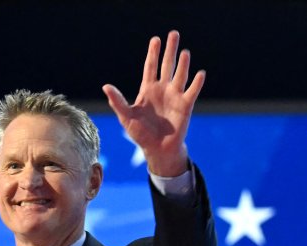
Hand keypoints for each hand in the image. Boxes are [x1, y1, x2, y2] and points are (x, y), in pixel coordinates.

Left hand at [102, 30, 204, 176]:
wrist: (157, 149)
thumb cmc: (140, 134)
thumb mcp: (126, 117)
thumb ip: (118, 101)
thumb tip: (106, 86)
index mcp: (148, 90)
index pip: (150, 67)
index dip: (153, 53)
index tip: (155, 39)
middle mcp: (163, 90)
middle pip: (167, 65)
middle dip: (170, 50)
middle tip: (174, 34)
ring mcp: (175, 96)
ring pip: (180, 76)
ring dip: (183, 64)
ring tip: (184, 52)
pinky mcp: (185, 106)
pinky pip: (192, 92)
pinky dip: (196, 83)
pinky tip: (200, 73)